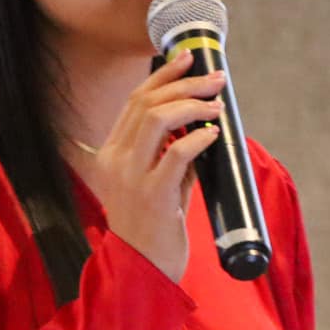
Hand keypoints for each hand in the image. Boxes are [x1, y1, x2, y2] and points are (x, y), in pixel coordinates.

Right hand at [75, 53, 223, 282]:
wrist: (142, 271)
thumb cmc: (154, 229)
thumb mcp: (158, 184)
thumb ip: (172, 155)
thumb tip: (202, 127)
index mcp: (111, 153)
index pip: (136, 100)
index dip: (164, 74)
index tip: (189, 58)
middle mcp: (116, 159)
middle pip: (147, 101)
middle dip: (186, 83)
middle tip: (216, 80)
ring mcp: (131, 177)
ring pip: (158, 118)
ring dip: (193, 105)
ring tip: (217, 106)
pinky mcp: (153, 195)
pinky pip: (177, 153)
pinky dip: (199, 138)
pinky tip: (213, 135)